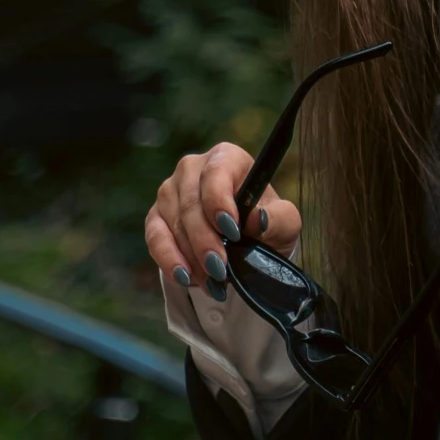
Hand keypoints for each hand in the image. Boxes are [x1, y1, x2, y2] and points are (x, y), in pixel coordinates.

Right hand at [143, 143, 301, 299]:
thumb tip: (255, 220)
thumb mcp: (284, 222)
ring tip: (211, 282)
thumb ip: (277, 219)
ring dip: (191, 257)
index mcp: (227, 158)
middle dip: (205, 241)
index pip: (216, 172)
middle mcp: (193, 168)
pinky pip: (155, 238)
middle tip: (220, 270)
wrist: (245, 242)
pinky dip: (169, 260)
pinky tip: (184, 278)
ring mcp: (170, 191)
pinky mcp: (156, 216)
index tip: (232, 231)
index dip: (220, 201)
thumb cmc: (266, 222)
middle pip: (191, 203)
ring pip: (173, 224)